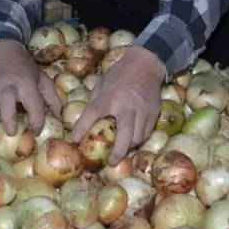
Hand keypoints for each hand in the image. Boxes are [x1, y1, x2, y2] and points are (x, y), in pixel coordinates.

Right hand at [0, 40, 61, 149]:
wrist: (0, 50)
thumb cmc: (25, 69)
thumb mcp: (43, 78)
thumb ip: (52, 99)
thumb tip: (58, 120)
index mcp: (25, 83)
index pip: (33, 103)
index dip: (37, 119)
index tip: (37, 130)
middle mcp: (6, 86)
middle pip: (6, 102)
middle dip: (8, 119)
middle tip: (12, 133)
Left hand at [72, 46, 164, 165]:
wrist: (146, 65)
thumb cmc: (119, 74)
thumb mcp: (102, 84)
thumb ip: (95, 104)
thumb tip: (84, 124)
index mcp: (110, 97)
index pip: (93, 114)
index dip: (82, 129)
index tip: (75, 141)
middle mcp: (127, 106)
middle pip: (124, 137)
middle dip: (117, 153)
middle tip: (110, 163)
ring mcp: (142, 111)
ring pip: (137, 139)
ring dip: (128, 147)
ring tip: (121, 151)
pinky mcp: (154, 113)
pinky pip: (147, 133)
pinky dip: (139, 139)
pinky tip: (132, 140)